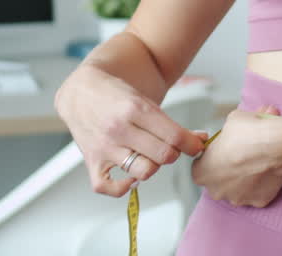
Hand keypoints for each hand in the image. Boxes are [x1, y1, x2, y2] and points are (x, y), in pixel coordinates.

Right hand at [54, 63, 206, 197]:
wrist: (80, 93)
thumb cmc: (116, 96)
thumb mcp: (145, 101)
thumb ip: (170, 124)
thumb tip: (201, 139)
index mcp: (134, 108)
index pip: (174, 135)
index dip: (192, 144)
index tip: (196, 146)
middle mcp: (119, 129)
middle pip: (163, 155)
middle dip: (173, 153)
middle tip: (170, 147)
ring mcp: (104, 147)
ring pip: (143, 171)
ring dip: (153, 167)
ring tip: (150, 157)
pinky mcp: (92, 161)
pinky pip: (108, 187)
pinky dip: (122, 187)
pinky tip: (130, 176)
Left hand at [192, 105, 281, 207]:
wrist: (274, 145)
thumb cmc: (248, 134)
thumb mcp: (231, 121)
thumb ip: (228, 131)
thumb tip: (237, 126)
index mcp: (202, 172)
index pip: (200, 166)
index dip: (212, 156)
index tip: (222, 149)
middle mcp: (216, 190)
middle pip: (219, 181)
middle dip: (228, 170)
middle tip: (240, 155)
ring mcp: (238, 199)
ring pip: (238, 190)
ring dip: (244, 179)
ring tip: (256, 162)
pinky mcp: (258, 201)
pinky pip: (258, 193)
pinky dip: (262, 184)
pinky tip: (267, 170)